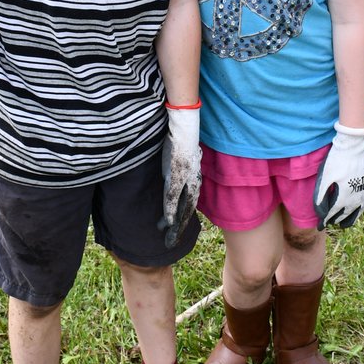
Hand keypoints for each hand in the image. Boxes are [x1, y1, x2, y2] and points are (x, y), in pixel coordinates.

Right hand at [159, 104, 201, 248]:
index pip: (191, 200)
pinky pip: (173, 195)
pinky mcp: (176, 172)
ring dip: (176, 222)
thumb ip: (181, 167)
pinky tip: (169, 221)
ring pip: (183, 205)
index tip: (179, 228)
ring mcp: (185, 177)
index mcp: (194, 174)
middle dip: (181, 226)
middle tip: (173, 240)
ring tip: (169, 235)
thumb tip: (174, 173)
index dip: (185, 216)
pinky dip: (171, 209)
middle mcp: (192, 178)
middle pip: (189, 208)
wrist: (184, 122)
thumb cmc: (182, 135)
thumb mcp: (184, 155)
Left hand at [314, 122, 363, 229]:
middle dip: (337, 220)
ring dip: (352, 218)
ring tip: (346, 224)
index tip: (321, 225)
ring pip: (359, 211)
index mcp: (343, 197)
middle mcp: (356, 198)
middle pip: (346, 214)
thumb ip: (320, 195)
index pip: (333, 213)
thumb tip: (319, 211)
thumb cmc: (337, 159)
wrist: (354, 144)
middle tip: (332, 222)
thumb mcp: (325, 176)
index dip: (326, 220)